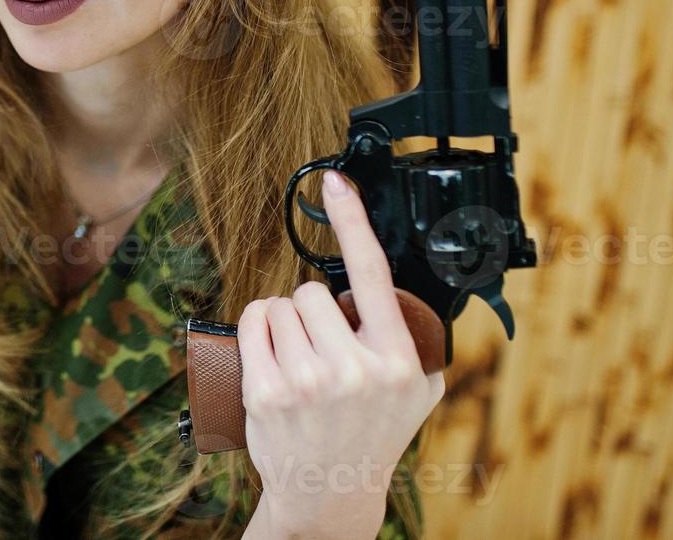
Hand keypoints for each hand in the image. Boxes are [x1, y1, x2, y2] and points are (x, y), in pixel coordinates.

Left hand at [237, 170, 443, 539]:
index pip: (373, 274)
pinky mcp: (268, 391)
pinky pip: (253, 322)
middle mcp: (356, 369)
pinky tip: (270, 361)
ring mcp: (308, 381)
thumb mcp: (418, 391)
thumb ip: (419, 340)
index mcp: (397, 360)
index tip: (336, 181)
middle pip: (313, 291)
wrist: (329, 491)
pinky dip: (256, 331)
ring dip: (283, 323)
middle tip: (321, 352)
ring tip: (298, 363)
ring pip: (280, 305)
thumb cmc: (371, 433)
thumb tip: (415, 289)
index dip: (353, 221)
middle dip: (312, 312)